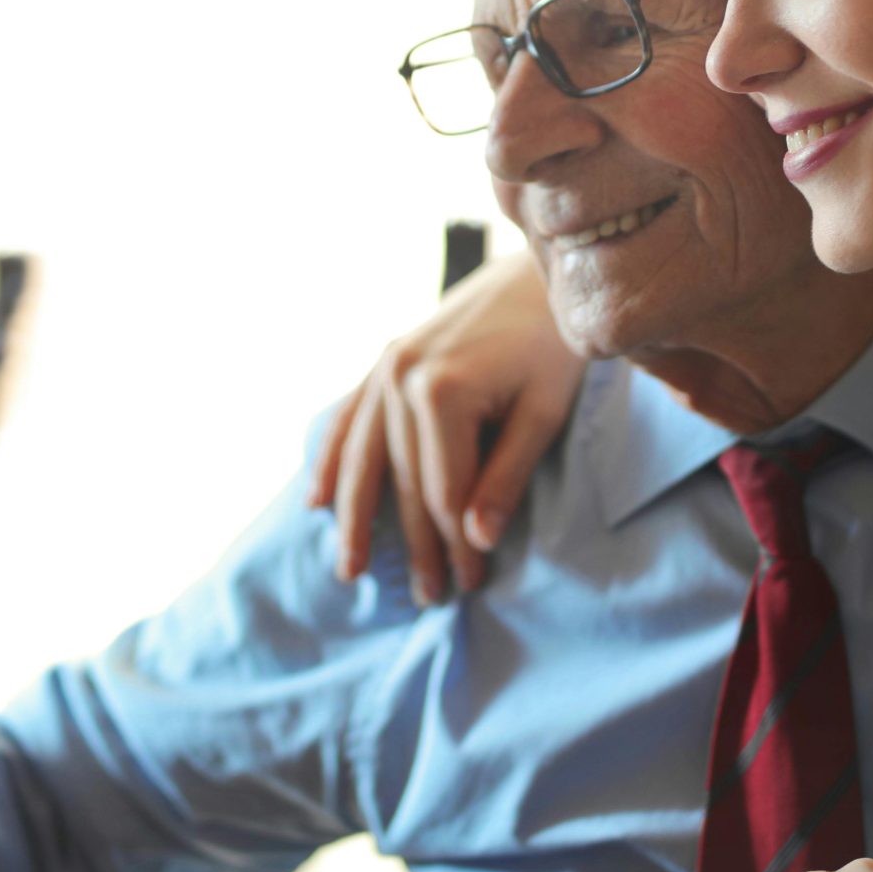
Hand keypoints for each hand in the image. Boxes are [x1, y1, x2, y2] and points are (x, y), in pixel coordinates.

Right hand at [308, 251, 580, 601]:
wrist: (540, 275)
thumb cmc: (554, 345)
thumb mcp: (543, 413)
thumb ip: (505, 476)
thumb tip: (476, 541)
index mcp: (441, 391)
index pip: (445, 491)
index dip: (456, 545)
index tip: (470, 586)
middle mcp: (401, 377)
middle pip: (404, 482)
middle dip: (417, 544)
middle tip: (429, 596)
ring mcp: (386, 365)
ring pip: (364, 457)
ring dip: (356, 517)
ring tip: (351, 570)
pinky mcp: (386, 358)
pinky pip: (350, 418)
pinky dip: (332, 460)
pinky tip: (318, 501)